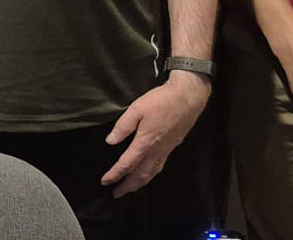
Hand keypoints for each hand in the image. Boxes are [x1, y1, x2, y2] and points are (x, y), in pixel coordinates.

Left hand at [101, 71, 209, 195]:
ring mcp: (166, 150)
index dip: (115, 174)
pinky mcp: (173, 146)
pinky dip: (150, 175)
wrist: (188, 97)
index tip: (105, 182)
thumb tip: (110, 142)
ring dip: (139, 184)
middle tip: (116, 194)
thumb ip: (123, 127)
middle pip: (140, 176)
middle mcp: (156, 151)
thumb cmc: (161, 101)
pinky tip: (147, 173)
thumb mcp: (136, 109)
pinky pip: (159, 167)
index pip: (127, 164)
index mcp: (145, 143)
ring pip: (151, 174)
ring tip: (130, 188)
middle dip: (127, 187)